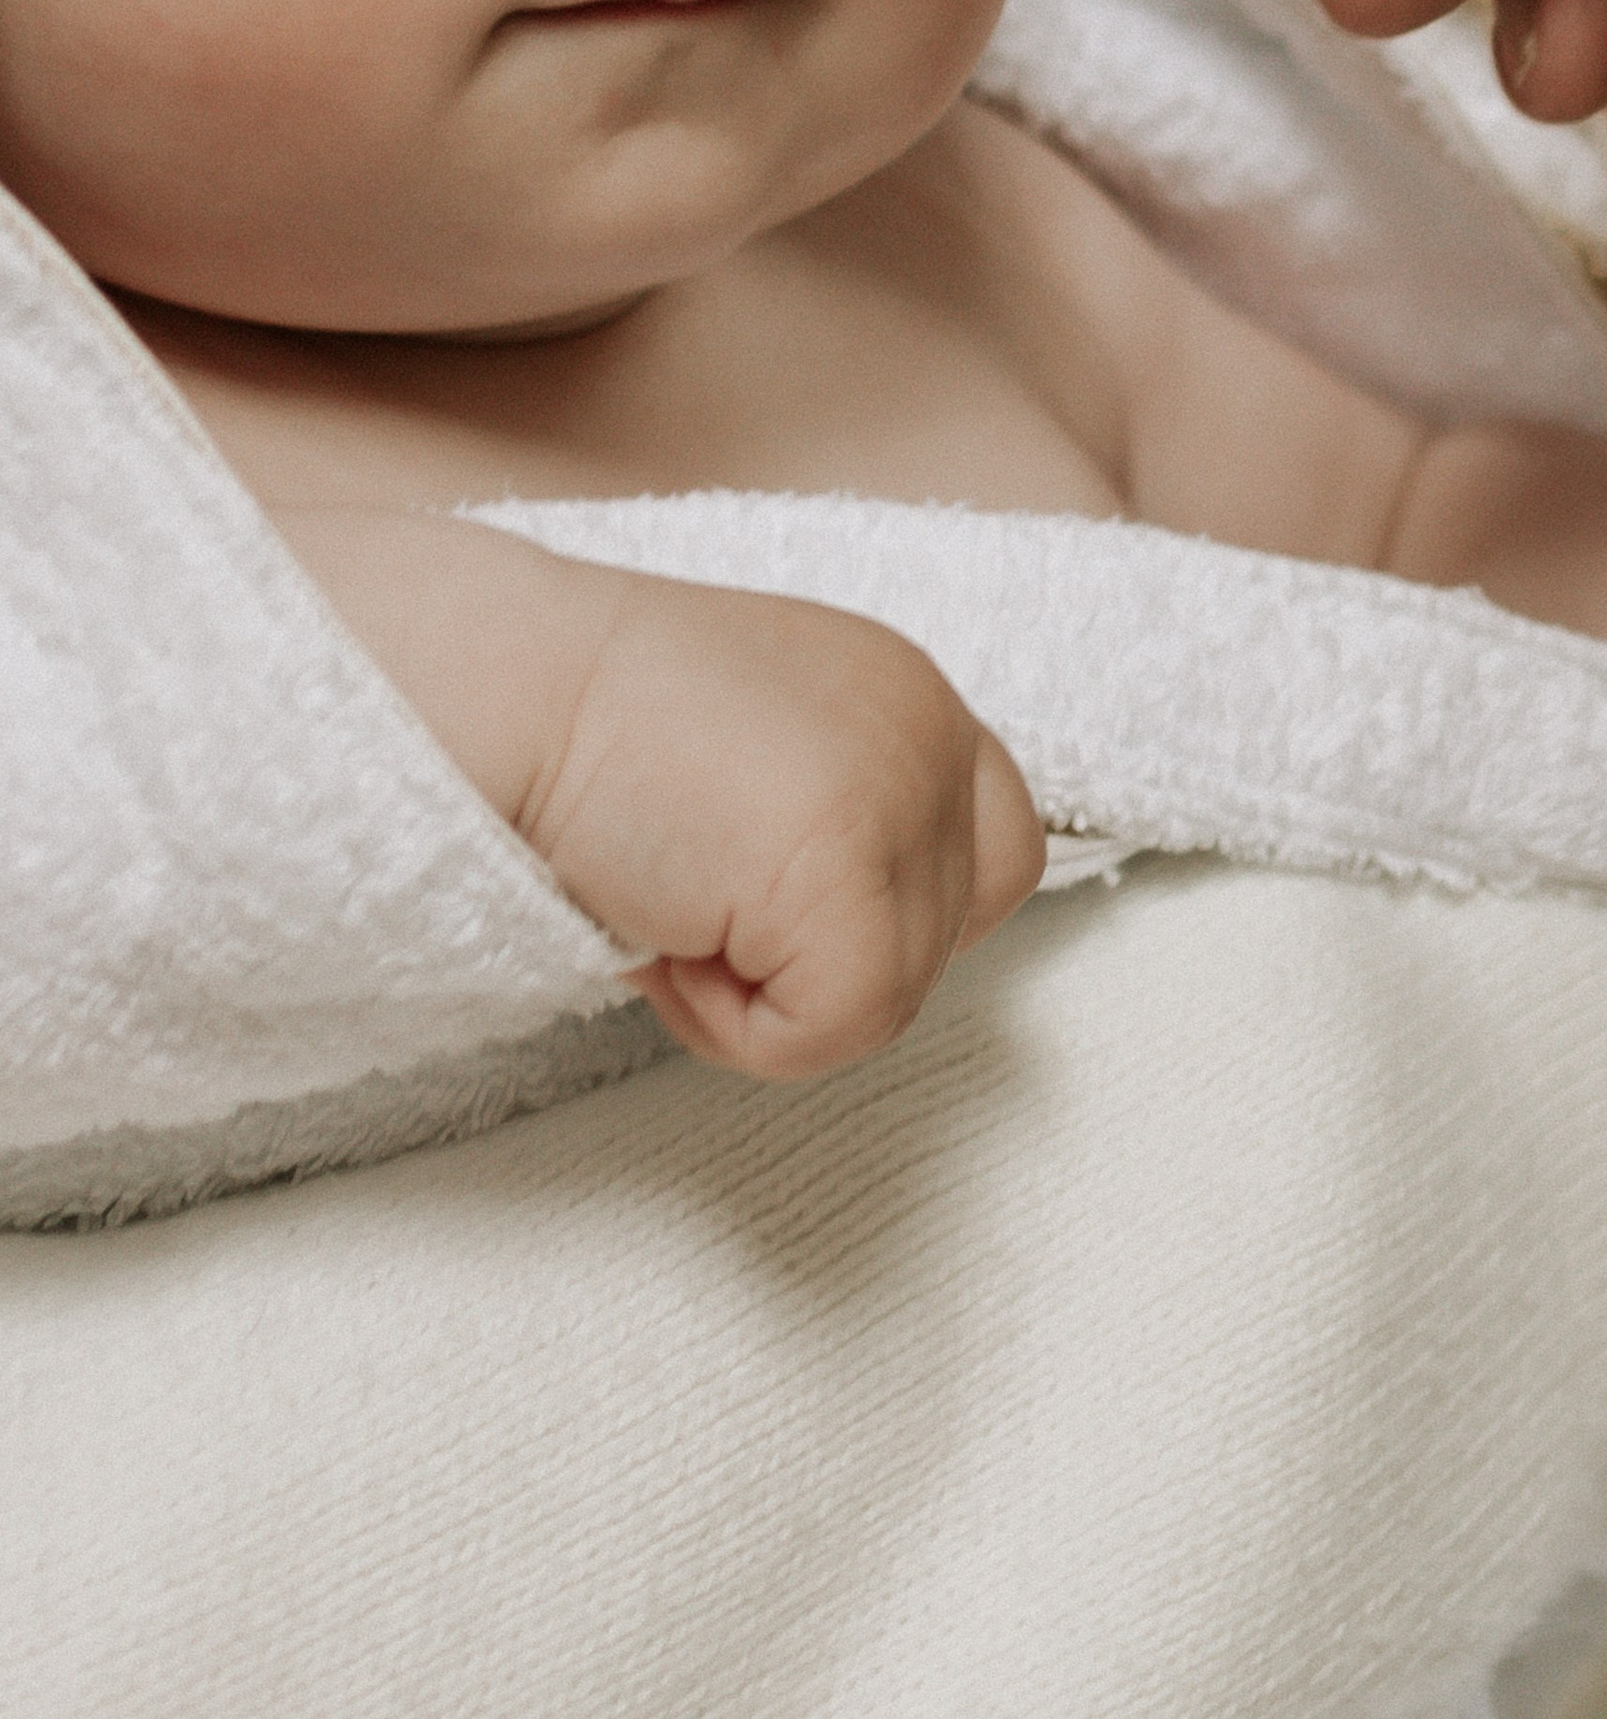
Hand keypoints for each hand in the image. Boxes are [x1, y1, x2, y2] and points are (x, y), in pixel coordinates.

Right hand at [531, 569, 1046, 1079]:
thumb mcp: (751, 746)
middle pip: (946, 937)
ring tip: (666, 901)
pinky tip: (660, 937)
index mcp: (907, 693)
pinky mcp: (851, 872)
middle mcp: (930, 730)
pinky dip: (733, 1025)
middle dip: (820, 955)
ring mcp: (902, 796)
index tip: (776, 903)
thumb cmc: (576, 723)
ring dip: (763, 992)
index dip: (896, 910)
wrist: (496, 686)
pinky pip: (830, 1031)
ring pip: (887, 999)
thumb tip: (839, 943)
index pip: (997, 845)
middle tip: (696, 900)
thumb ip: (832, 814)